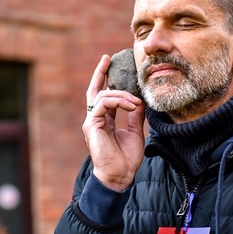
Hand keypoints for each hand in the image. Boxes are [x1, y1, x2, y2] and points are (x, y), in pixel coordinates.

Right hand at [84, 55, 145, 191]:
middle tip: (107, 59)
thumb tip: (141, 100)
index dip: (106, 80)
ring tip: (136, 102)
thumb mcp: (135, 132)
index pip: (104, 96)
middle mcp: (96, 118)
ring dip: (122, 95)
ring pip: (103, 95)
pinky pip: (103, 104)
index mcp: (104, 120)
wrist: (120, 175)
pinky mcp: (92, 124)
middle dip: (100, 73)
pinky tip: (131, 105)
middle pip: (95, 90)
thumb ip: (135, 115)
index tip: (111, 65)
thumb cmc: (126, 158)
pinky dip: (118, 101)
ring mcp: (92, 121)